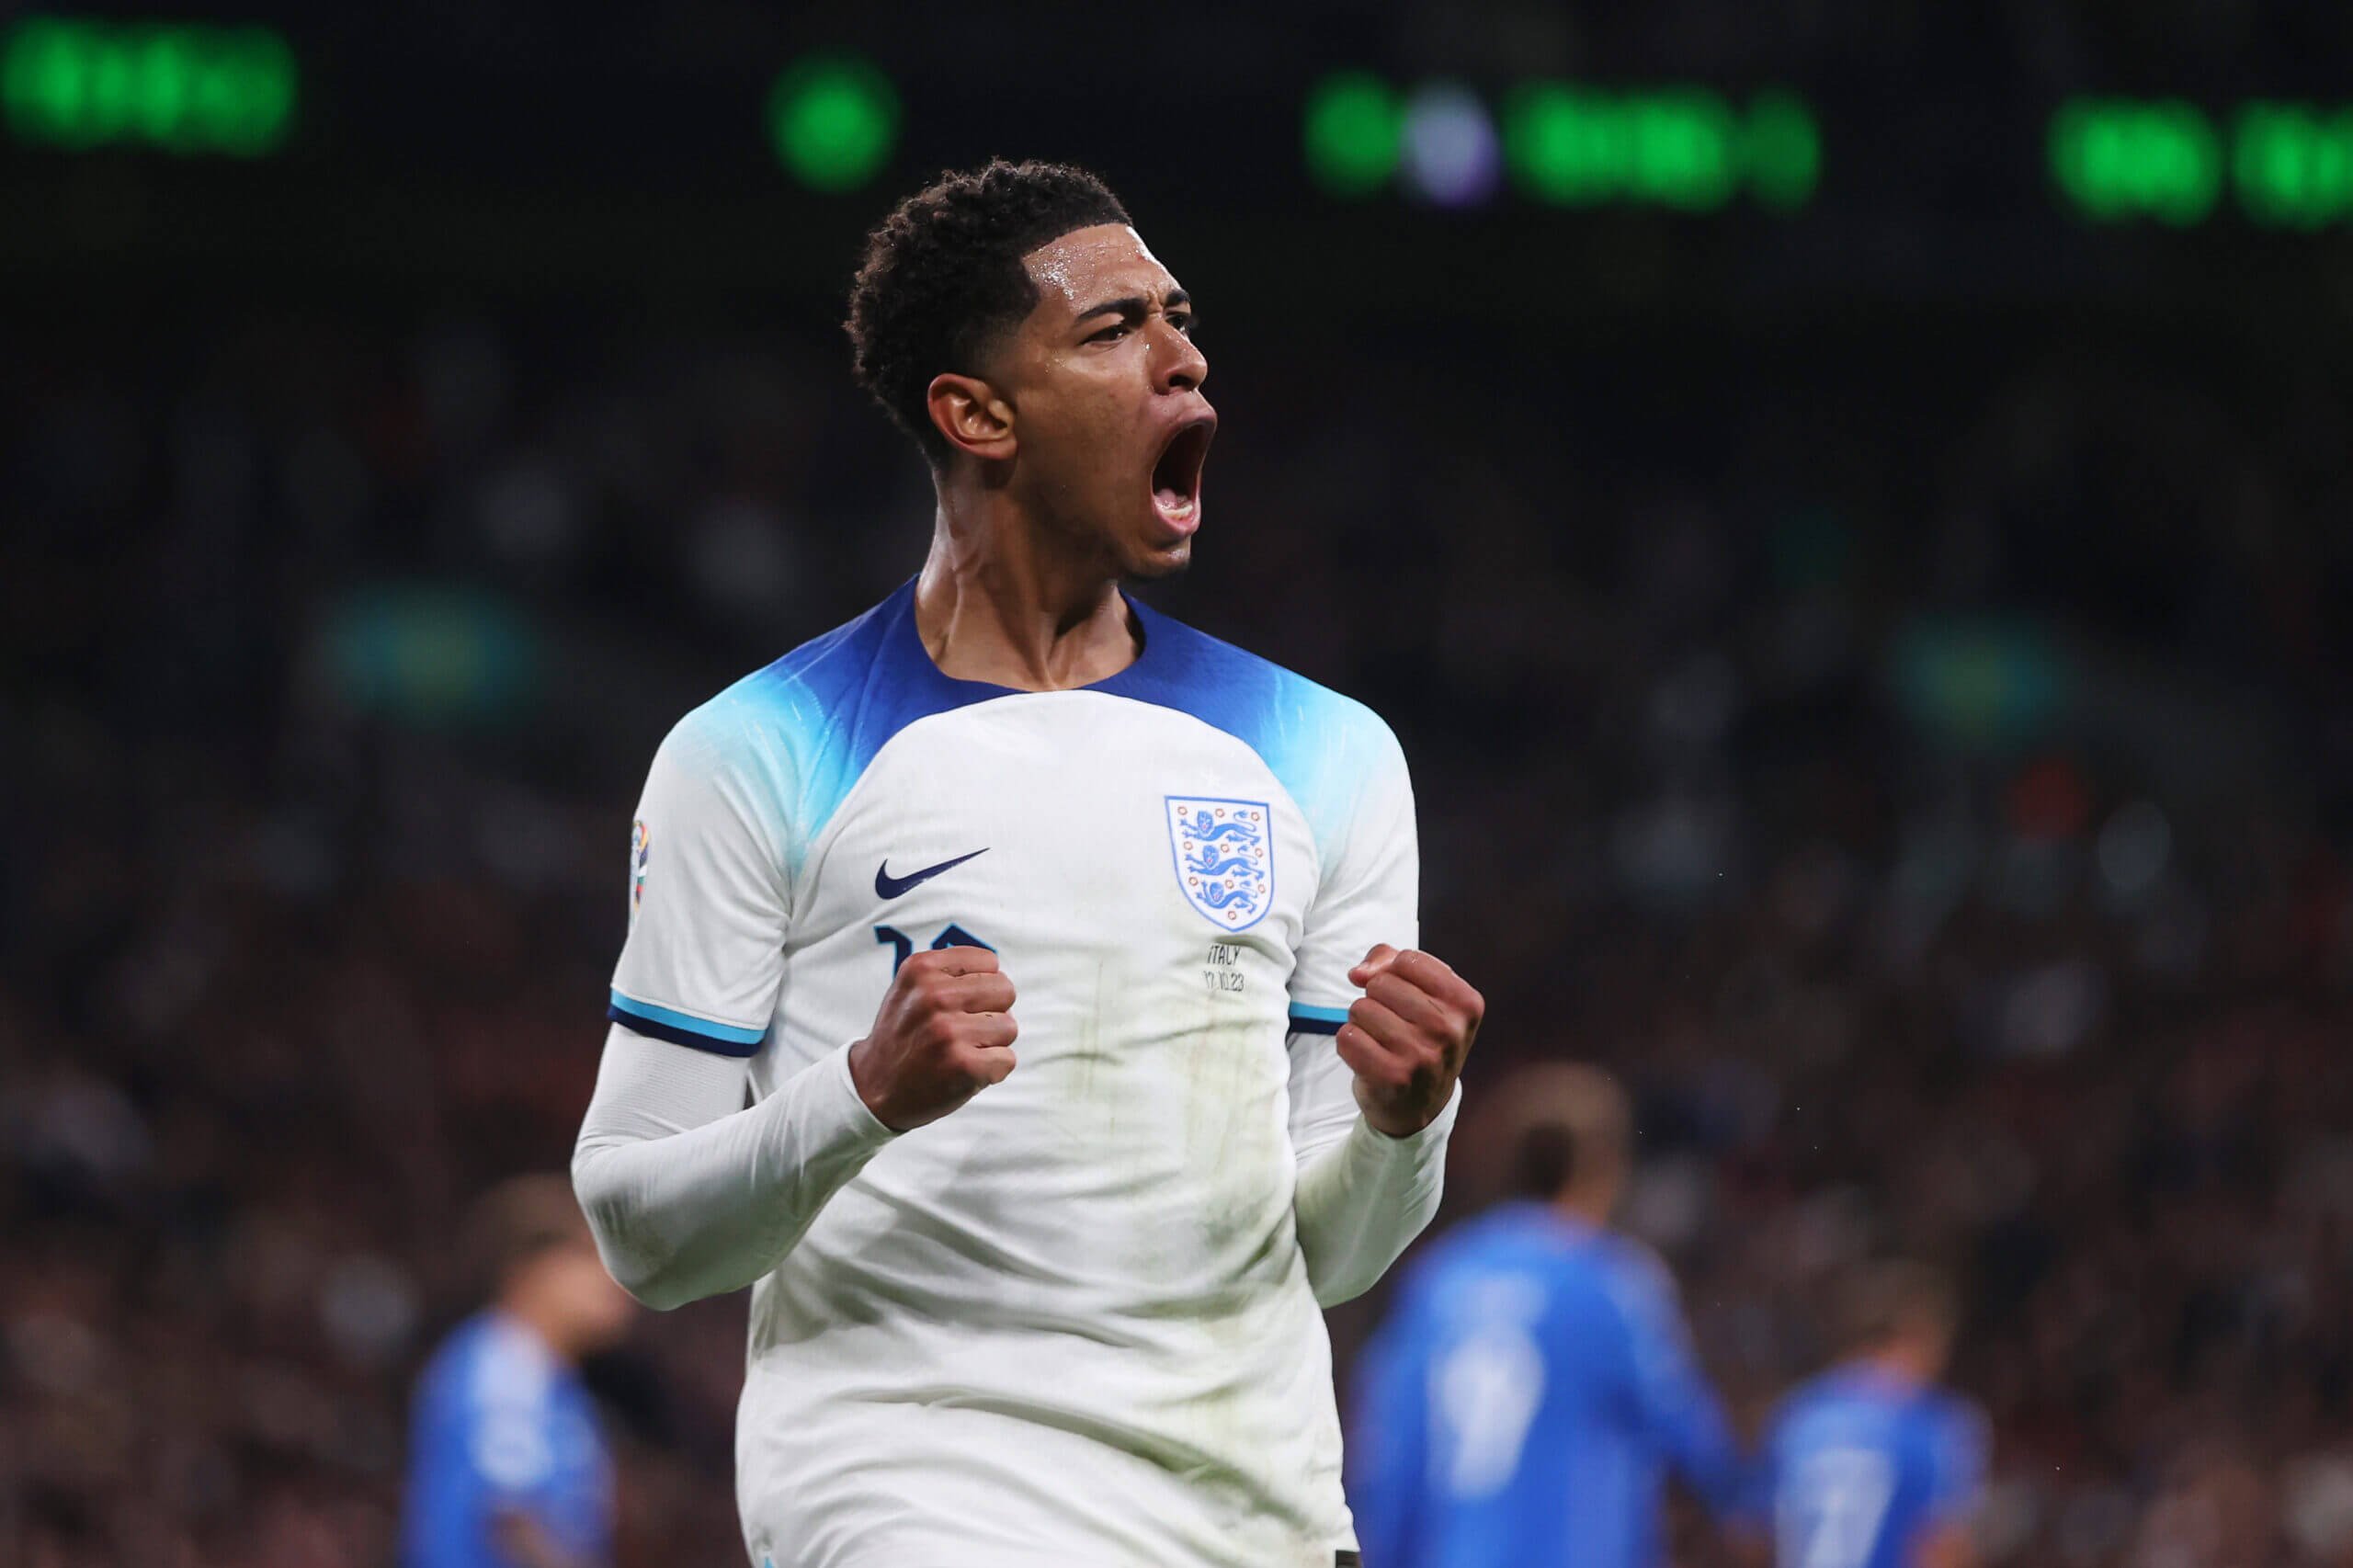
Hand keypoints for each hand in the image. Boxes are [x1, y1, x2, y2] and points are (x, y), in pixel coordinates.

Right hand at [848, 947, 1017, 1131]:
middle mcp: (933, 996)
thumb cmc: (904, 1034)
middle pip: (1005, 990)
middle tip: (964, 1030)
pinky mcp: (963, 1065)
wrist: (872, 1088)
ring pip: (1009, 1026)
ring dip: (991, 1043)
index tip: (959, 1005)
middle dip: (992, 1011)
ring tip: (960, 1051)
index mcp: (921, 969)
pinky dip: (992, 1070)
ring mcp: (948, 1031)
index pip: (989, 962)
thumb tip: (999, 973)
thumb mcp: (911, 987)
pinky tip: (963, 1071)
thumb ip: (950, 972)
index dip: (981, 986)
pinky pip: (1007, 1059)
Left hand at [1338, 945, 1482, 1137]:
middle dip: (1377, 1000)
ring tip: (1382, 1043)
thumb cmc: (1419, 1037)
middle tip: (1394, 1027)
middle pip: (1380, 983)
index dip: (1393, 974)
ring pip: (1360, 1008)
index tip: (1405, 998)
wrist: (1420, 1105)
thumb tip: (1357, 973)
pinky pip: (1346, 1037)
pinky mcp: (1392, 1077)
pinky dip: (1349, 1044)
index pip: (1408, 960)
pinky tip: (1368, 1058)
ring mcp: (1422, 1056)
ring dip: (1361, 1023)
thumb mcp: (1422, 994)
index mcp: (1466, 1003)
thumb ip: (1389, 961)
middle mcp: (1449, 1030)